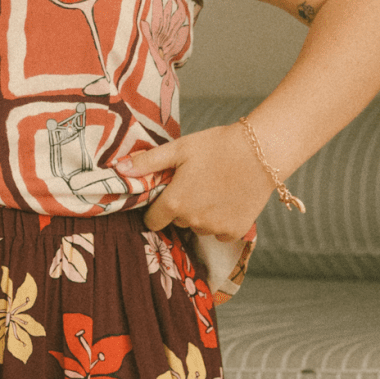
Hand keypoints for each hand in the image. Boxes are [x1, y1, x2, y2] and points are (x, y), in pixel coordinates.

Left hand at [112, 123, 272, 239]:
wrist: (261, 152)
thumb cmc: (217, 146)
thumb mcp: (179, 149)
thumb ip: (147, 163)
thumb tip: (118, 169)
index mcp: (174, 203)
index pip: (152, 221)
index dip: (157, 208)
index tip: (167, 195)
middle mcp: (192, 221)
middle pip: (177, 222)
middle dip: (181, 207)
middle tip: (196, 183)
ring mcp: (214, 229)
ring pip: (199, 227)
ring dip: (202, 214)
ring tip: (215, 188)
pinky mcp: (235, 231)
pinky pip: (220, 232)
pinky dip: (222, 221)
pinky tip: (229, 199)